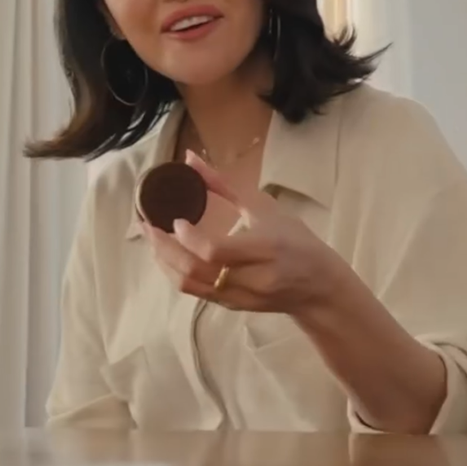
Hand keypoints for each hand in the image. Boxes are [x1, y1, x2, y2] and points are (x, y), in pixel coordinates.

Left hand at [143, 151, 341, 315]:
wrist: (318, 288)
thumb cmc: (296, 241)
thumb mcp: (266, 208)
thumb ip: (224, 186)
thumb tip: (190, 158)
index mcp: (264, 249)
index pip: (215, 250)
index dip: (188, 238)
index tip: (175, 219)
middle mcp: (250, 277)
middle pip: (195, 269)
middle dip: (164, 248)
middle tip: (148, 225)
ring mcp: (238, 296)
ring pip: (190, 284)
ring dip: (164, 262)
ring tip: (152, 239)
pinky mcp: (230, 306)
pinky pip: (194, 292)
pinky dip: (175, 273)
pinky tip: (167, 256)